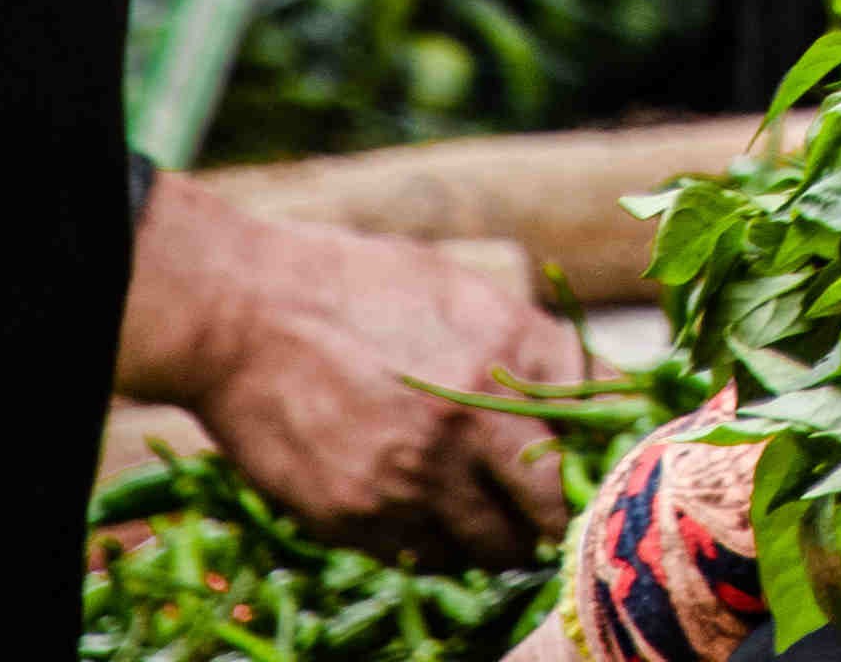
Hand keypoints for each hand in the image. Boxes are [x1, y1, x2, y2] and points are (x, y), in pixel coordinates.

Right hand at [118, 170, 591, 552]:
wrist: (240, 313)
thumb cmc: (353, 287)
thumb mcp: (458, 290)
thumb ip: (522, 345)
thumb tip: (585, 390)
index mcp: (512, 352)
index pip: (600, 423)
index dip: (598, 446)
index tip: (589, 457)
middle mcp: (474, 424)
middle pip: (554, 507)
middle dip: (556, 513)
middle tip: (543, 509)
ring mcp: (415, 479)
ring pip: (492, 547)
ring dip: (495, 535)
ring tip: (478, 509)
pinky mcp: (360, 518)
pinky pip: (424, 554)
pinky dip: (433, 540)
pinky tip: (417, 507)